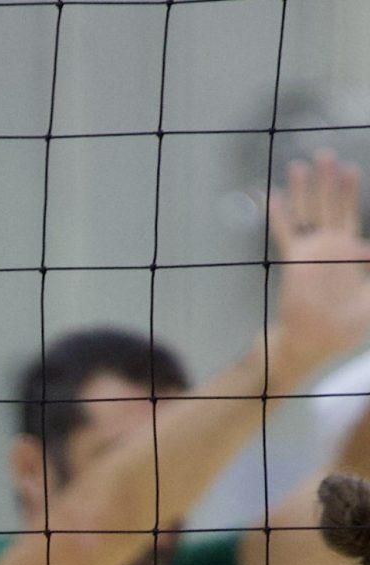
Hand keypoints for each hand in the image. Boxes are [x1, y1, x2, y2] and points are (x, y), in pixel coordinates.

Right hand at [270, 150, 369, 384]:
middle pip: (329, 206)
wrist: (311, 347)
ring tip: (303, 163)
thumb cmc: (343, 330)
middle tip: (327, 154)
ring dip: (307, 189)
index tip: (350, 170)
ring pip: (309, 213)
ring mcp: (311, 254)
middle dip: (329, 181)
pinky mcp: (296, 263)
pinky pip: (288, 233)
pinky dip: (282, 215)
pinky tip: (276, 196)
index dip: (349, 193)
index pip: (351, 215)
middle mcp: (329, 248)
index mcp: (348, 253)